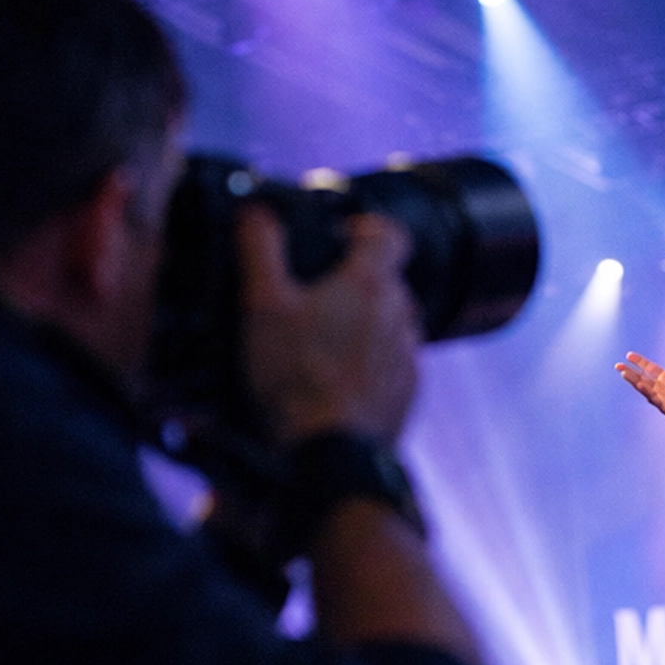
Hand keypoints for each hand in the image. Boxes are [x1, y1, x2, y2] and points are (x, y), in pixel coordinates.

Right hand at [239, 206, 419, 446]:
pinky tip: (336, 382)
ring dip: (366, 325)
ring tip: (323, 345)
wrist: (328, 454)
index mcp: (369, 283)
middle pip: (387, 280)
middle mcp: (401, 314)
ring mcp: (409, 356)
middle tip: (315, 299)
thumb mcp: (261, 305)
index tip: (341, 238)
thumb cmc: (294, 379)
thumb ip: (259, 249)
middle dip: (357, 282)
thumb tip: (255, 210)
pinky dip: (372, 365)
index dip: (365, 227)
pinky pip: (394, 364)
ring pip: (393, 323)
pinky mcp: (408, 393)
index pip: (389, 232)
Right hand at [616, 334, 664, 429]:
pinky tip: (640, 385)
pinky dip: (647, 392)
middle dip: (630, 372)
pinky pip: (654, 399)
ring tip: (624, 374)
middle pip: (642, 378)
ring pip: (645, 388)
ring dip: (634, 381)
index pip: (649, 368)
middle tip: (618, 366)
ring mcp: (663, 397)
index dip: (639, 362)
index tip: (629, 355)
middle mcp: (663, 387)